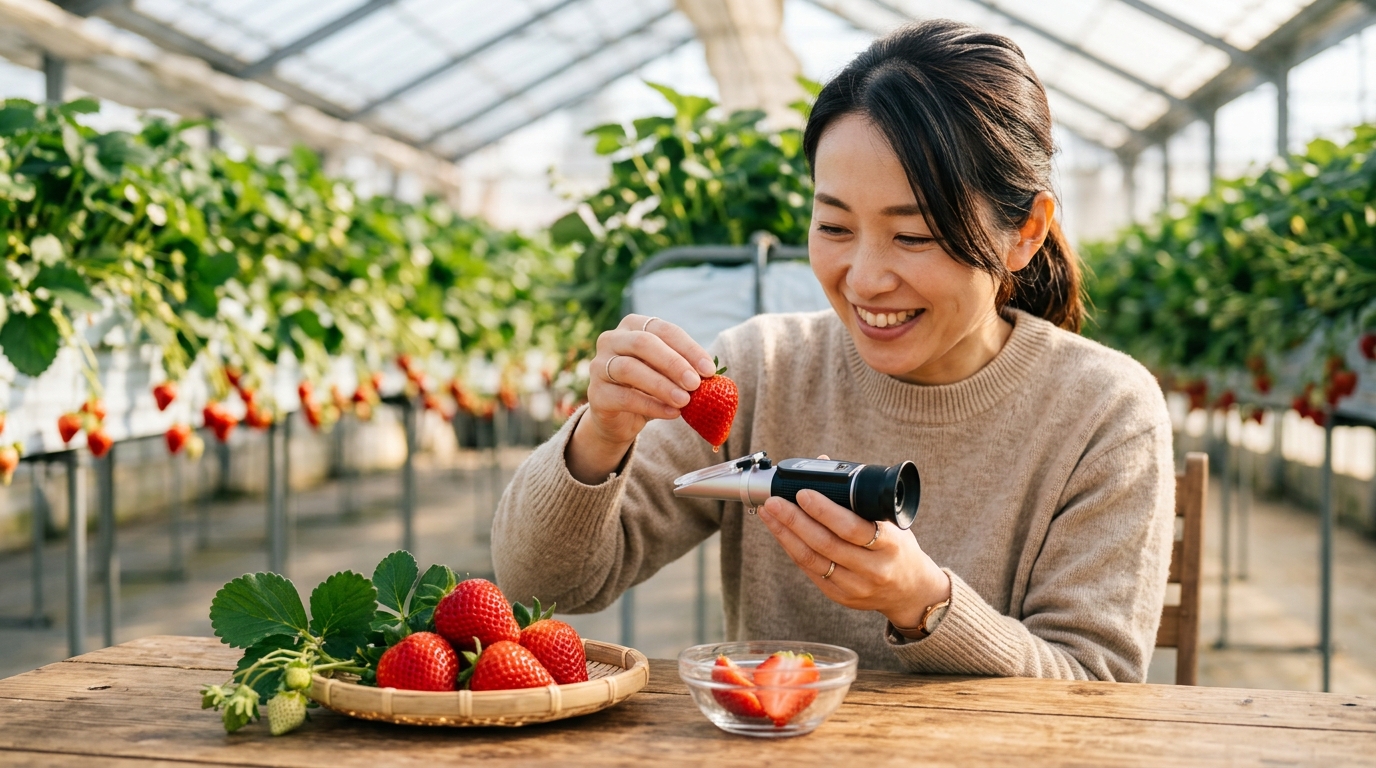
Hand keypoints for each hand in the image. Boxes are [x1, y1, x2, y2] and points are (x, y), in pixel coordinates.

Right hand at [566, 314, 716, 483]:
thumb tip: (712, 375)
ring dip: (662, 385)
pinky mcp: (596, 394)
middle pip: (643, 344)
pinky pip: (624, 397)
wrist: (619, 418)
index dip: (688, 348)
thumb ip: (685, 369)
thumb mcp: (669, 374)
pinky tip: (672, 413)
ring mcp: (599, 366)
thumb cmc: (649, 387)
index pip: (663, 330)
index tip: (709, 370)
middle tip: (696, 384)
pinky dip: (652, 406)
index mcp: (634, 326)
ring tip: (685, 401)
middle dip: (674, 363)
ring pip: (630, 369)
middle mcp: (612, 340)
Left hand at [757, 482, 950, 629]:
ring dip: (785, 534)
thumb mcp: (891, 521)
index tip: (802, 493)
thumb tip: (822, 463)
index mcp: (890, 545)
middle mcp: (873, 569)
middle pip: (825, 543)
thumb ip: (859, 497)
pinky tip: (780, 532)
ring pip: (812, 559)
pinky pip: (810, 570)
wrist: (911, 591)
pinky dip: (792, 549)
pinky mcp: (841, 597)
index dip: (824, 510)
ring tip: (769, 513)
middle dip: (794, 520)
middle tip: (774, 501)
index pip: (852, 528)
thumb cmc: (897, 548)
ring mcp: (856, 587)